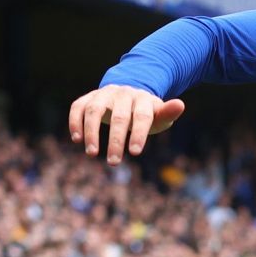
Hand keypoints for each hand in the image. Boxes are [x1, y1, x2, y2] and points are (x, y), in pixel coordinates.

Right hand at [67, 85, 186, 164]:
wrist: (128, 95)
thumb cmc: (146, 112)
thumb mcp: (158, 115)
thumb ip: (167, 113)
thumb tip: (180, 104)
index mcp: (142, 99)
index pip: (142, 116)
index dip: (138, 133)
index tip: (134, 153)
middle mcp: (122, 94)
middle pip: (119, 116)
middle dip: (116, 140)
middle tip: (114, 163)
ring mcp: (103, 94)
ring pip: (94, 110)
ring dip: (92, 132)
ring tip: (92, 153)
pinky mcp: (88, 97)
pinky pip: (78, 107)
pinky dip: (75, 122)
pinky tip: (77, 139)